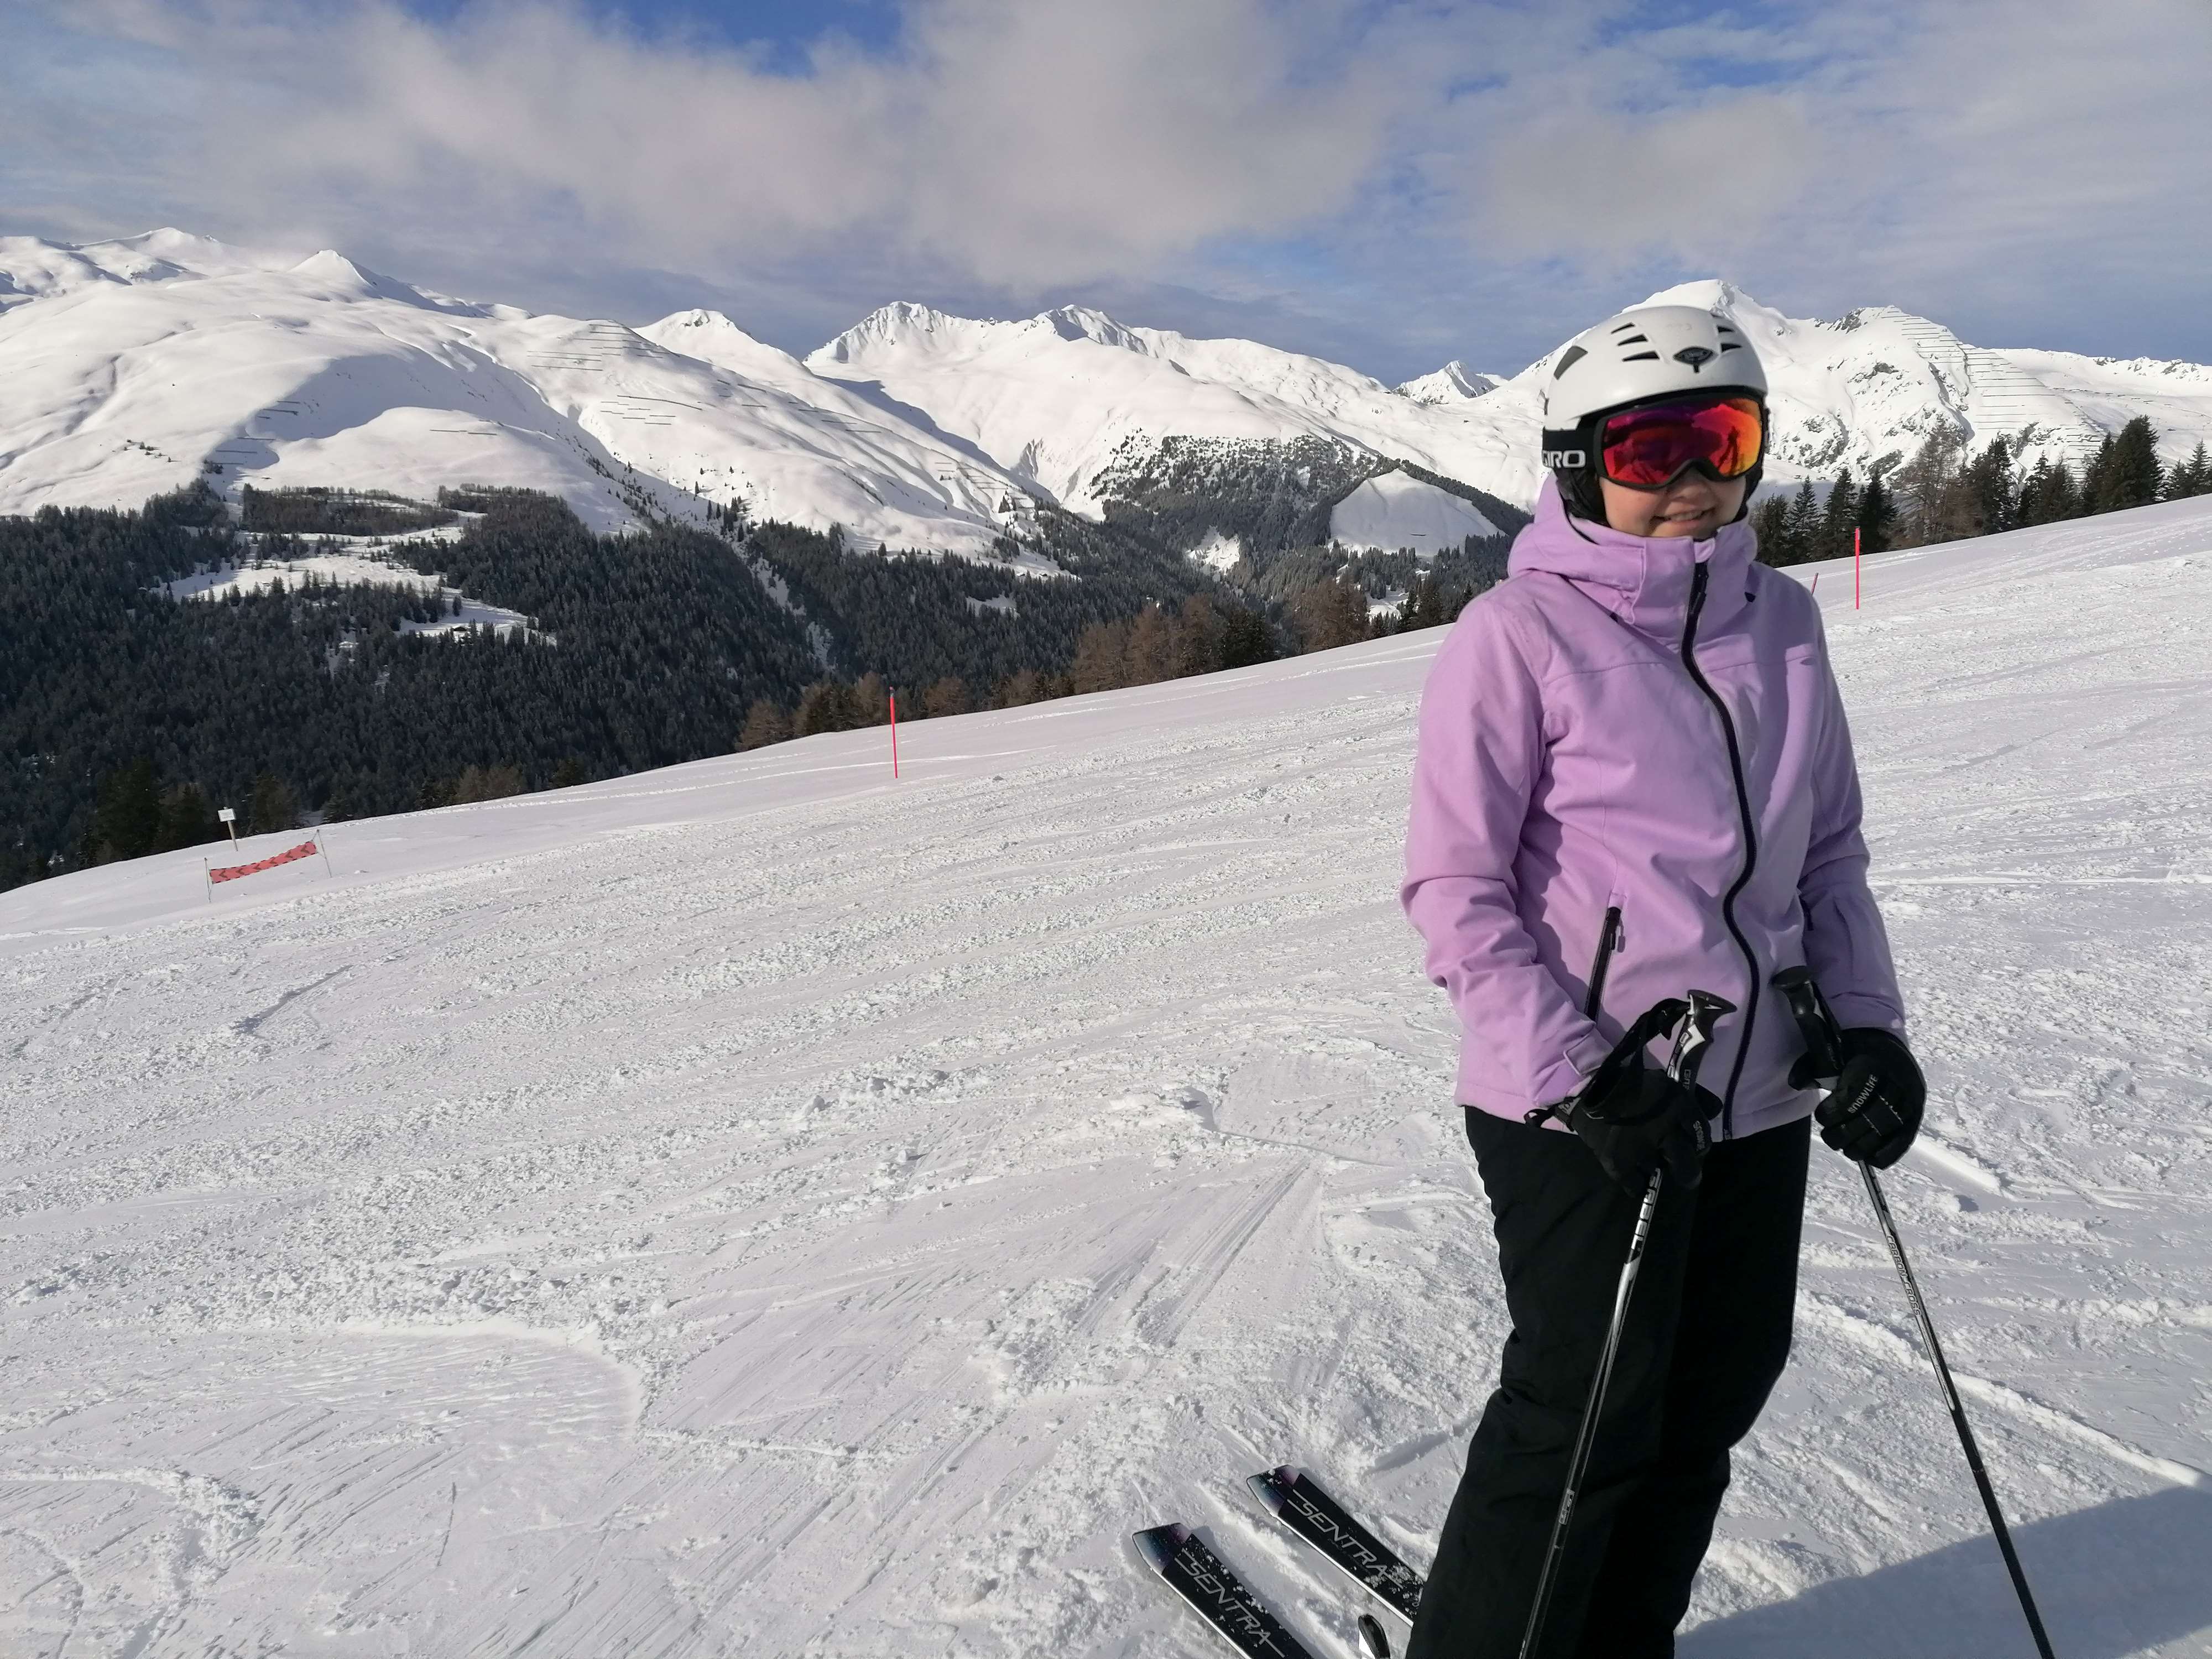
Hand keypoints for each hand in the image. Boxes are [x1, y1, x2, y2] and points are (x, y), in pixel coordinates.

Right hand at [1563, 1058, 1722, 1195]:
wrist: (1588, 1087)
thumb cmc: (1633, 1085)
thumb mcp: (1668, 1084)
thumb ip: (1694, 1097)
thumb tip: (1713, 1111)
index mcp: (1678, 1105)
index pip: (1702, 1135)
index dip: (1701, 1144)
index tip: (1695, 1148)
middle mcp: (1664, 1130)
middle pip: (1688, 1164)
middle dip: (1689, 1171)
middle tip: (1686, 1174)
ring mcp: (1641, 1150)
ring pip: (1660, 1171)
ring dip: (1656, 1166)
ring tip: (1648, 1157)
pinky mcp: (1619, 1163)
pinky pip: (1636, 1186)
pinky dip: (1637, 1182)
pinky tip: (1634, 1172)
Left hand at [1808, 1028, 1923, 1167]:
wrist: (1887, 1048)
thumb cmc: (1854, 1052)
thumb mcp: (1832, 1053)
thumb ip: (1812, 1068)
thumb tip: (1796, 1084)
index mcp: (1874, 1062)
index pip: (1855, 1094)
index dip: (1836, 1111)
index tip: (1822, 1116)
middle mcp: (1897, 1082)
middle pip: (1872, 1117)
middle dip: (1845, 1133)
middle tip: (1830, 1137)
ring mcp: (1910, 1100)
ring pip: (1887, 1131)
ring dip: (1862, 1147)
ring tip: (1846, 1148)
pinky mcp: (1916, 1115)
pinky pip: (1904, 1140)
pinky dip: (1886, 1153)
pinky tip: (1870, 1159)